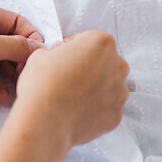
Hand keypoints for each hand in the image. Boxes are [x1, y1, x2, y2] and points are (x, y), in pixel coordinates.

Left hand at [0, 0, 43, 110]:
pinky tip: (3, 97)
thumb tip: (39, 48)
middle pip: (10, 43)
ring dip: (11, 76)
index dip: (30, 38)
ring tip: (19, 90)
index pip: (15, 21)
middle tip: (28, 76)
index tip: (40, 57)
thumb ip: (15, 46)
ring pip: (2, 62)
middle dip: (21, 60)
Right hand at [12, 30, 127, 148]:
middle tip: (68, 75)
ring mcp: (119, 92)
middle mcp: (117, 66)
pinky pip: (107, 107)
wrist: (45, 121)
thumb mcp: (41, 54)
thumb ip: (56, 51)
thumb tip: (58, 57)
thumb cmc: (43, 86)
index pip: (89, 40)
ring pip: (108, 85)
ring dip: (94, 87)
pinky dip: (95, 108)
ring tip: (72, 95)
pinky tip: (77, 109)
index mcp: (101, 43)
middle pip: (104, 62)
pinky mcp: (116, 115)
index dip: (74, 47)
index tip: (65, 55)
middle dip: (89, 67)